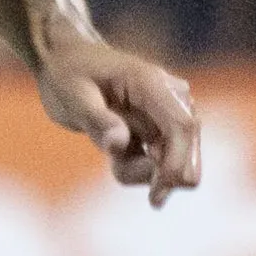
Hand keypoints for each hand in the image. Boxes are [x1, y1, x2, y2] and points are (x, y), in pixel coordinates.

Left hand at [35, 28, 202, 200]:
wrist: (67, 63)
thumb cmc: (68, 74)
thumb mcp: (72, 95)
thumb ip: (97, 119)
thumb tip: (119, 143)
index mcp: (152, 83)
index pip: (182, 126)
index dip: (176, 162)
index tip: (157, 192)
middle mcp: (171, 97)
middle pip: (187, 148)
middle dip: (164, 176)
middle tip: (140, 190)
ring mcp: (169, 113)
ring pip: (172, 161)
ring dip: (140, 169)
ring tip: (108, 150)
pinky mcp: (161, 128)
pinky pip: (158, 162)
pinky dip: (137, 168)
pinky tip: (115, 155)